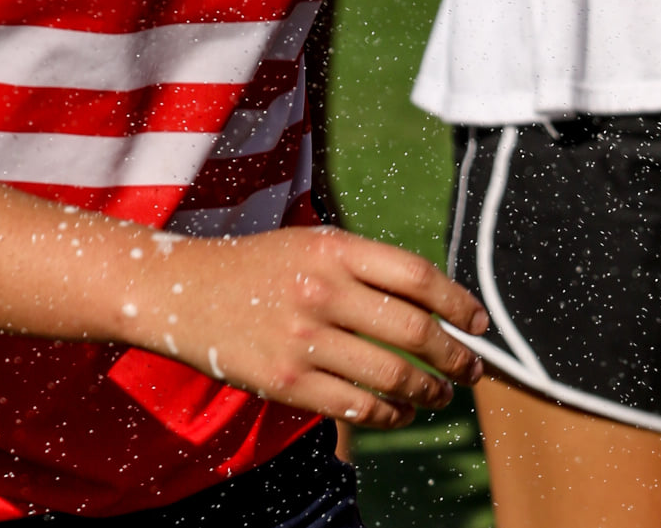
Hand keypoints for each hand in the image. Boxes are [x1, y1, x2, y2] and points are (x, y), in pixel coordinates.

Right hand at [134, 225, 484, 429]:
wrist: (181, 290)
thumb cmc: (257, 267)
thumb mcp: (308, 244)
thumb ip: (364, 265)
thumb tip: (434, 300)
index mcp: (332, 248)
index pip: (416, 276)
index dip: (459, 302)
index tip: (479, 323)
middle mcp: (322, 290)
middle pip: (414, 331)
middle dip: (455, 357)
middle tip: (473, 370)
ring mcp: (304, 339)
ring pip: (393, 377)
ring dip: (430, 393)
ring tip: (440, 395)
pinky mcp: (287, 382)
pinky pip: (358, 408)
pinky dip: (390, 416)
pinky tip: (399, 413)